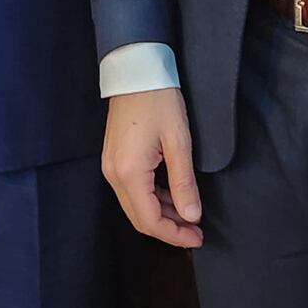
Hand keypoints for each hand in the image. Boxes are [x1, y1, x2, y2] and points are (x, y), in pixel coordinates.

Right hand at [102, 88, 202, 248]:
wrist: (135, 71)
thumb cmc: (158, 100)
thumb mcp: (178, 141)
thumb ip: (184, 182)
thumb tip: (191, 216)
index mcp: (129, 173)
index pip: (149, 220)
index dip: (174, 235)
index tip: (197, 237)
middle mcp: (113, 174)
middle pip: (139, 218)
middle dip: (168, 229)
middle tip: (195, 232)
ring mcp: (110, 166)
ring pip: (135, 205)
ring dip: (161, 215)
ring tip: (188, 216)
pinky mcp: (113, 159)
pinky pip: (131, 190)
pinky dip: (152, 199)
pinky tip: (172, 196)